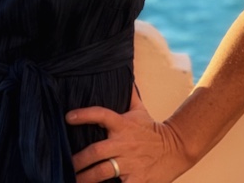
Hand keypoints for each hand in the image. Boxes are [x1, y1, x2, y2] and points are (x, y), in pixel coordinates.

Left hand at [67, 86, 189, 182]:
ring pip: (102, 172)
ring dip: (85, 178)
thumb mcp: (140, 110)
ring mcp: (130, 163)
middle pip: (96, 151)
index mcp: (123, 125)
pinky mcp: (137, 181)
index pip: (101, 114)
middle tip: (66, 164)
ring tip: (73, 180)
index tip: (67, 117)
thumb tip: (123, 71)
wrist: (177, 149)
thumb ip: (128, 94)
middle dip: (78, 160)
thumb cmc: (152, 130)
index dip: (84, 115)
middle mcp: (124, 144)